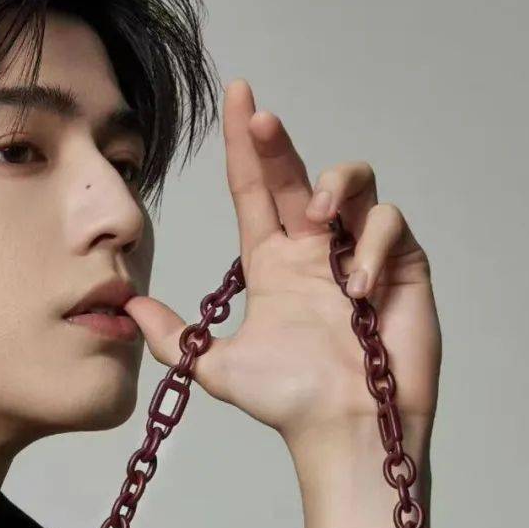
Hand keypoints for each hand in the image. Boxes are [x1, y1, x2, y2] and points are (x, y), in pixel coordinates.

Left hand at [124, 79, 440, 451]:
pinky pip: (389, 223)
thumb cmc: (289, 401)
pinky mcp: (403, 266)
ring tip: (316, 222)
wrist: (342, 431)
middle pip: (297, 171)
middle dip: (278, 141)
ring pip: (354, 182)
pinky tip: (358, 288)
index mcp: (274, 261)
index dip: (246, 143)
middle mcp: (316, 248)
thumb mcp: (214, 365)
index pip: (255, 188)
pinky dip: (373, 245)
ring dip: (333, 187)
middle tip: (259, 119)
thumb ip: (173, 336)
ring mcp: (360, 253)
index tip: (238, 96)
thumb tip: (125, 309)